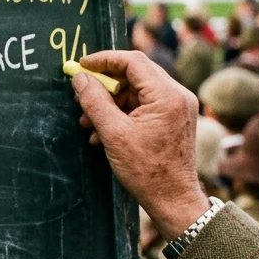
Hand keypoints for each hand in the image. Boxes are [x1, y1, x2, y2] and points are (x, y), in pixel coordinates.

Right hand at [72, 49, 210, 240]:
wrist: (172, 198)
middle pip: (135, 73)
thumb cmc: (146, 170)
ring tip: (89, 122)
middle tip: (82, 93)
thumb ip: (94, 101)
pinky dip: (122, 112)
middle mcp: (178, 95)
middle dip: (105, 83)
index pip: (132, 61)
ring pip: (137, 91)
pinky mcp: (173, 118)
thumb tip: (80, 79)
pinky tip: (104, 131)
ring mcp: (178, 107)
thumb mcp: (113, 133)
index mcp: (167, 95)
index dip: (103, 60)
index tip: (81, 65)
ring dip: (111, 101)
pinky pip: (144, 105)